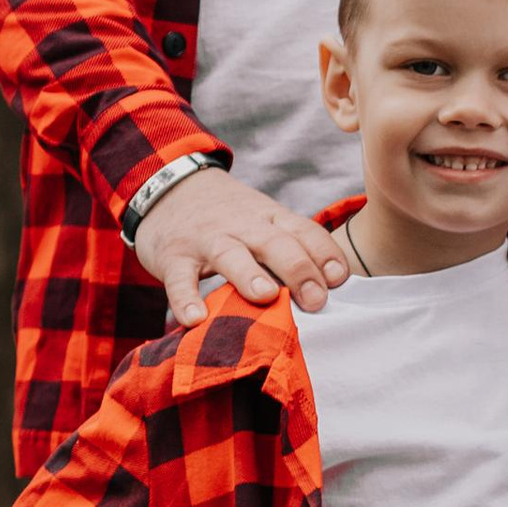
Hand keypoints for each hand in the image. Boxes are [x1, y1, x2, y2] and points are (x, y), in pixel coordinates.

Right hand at [132, 166, 348, 324]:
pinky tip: (196, 319)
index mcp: (270, 217)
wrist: (168, 187)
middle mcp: (242, 226)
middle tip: (315, 299)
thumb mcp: (263, 221)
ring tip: (265, 296)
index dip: (324, 253)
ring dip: (249, 275)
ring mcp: (206, 240)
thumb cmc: (229, 217)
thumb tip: (331, 288)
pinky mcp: (173, 257)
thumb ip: (292, 248)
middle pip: (274, 242)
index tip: (339, 279)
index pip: (304, 231)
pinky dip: (185, 299)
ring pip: (229, 254)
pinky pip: (178, 279)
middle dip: (297, 269)